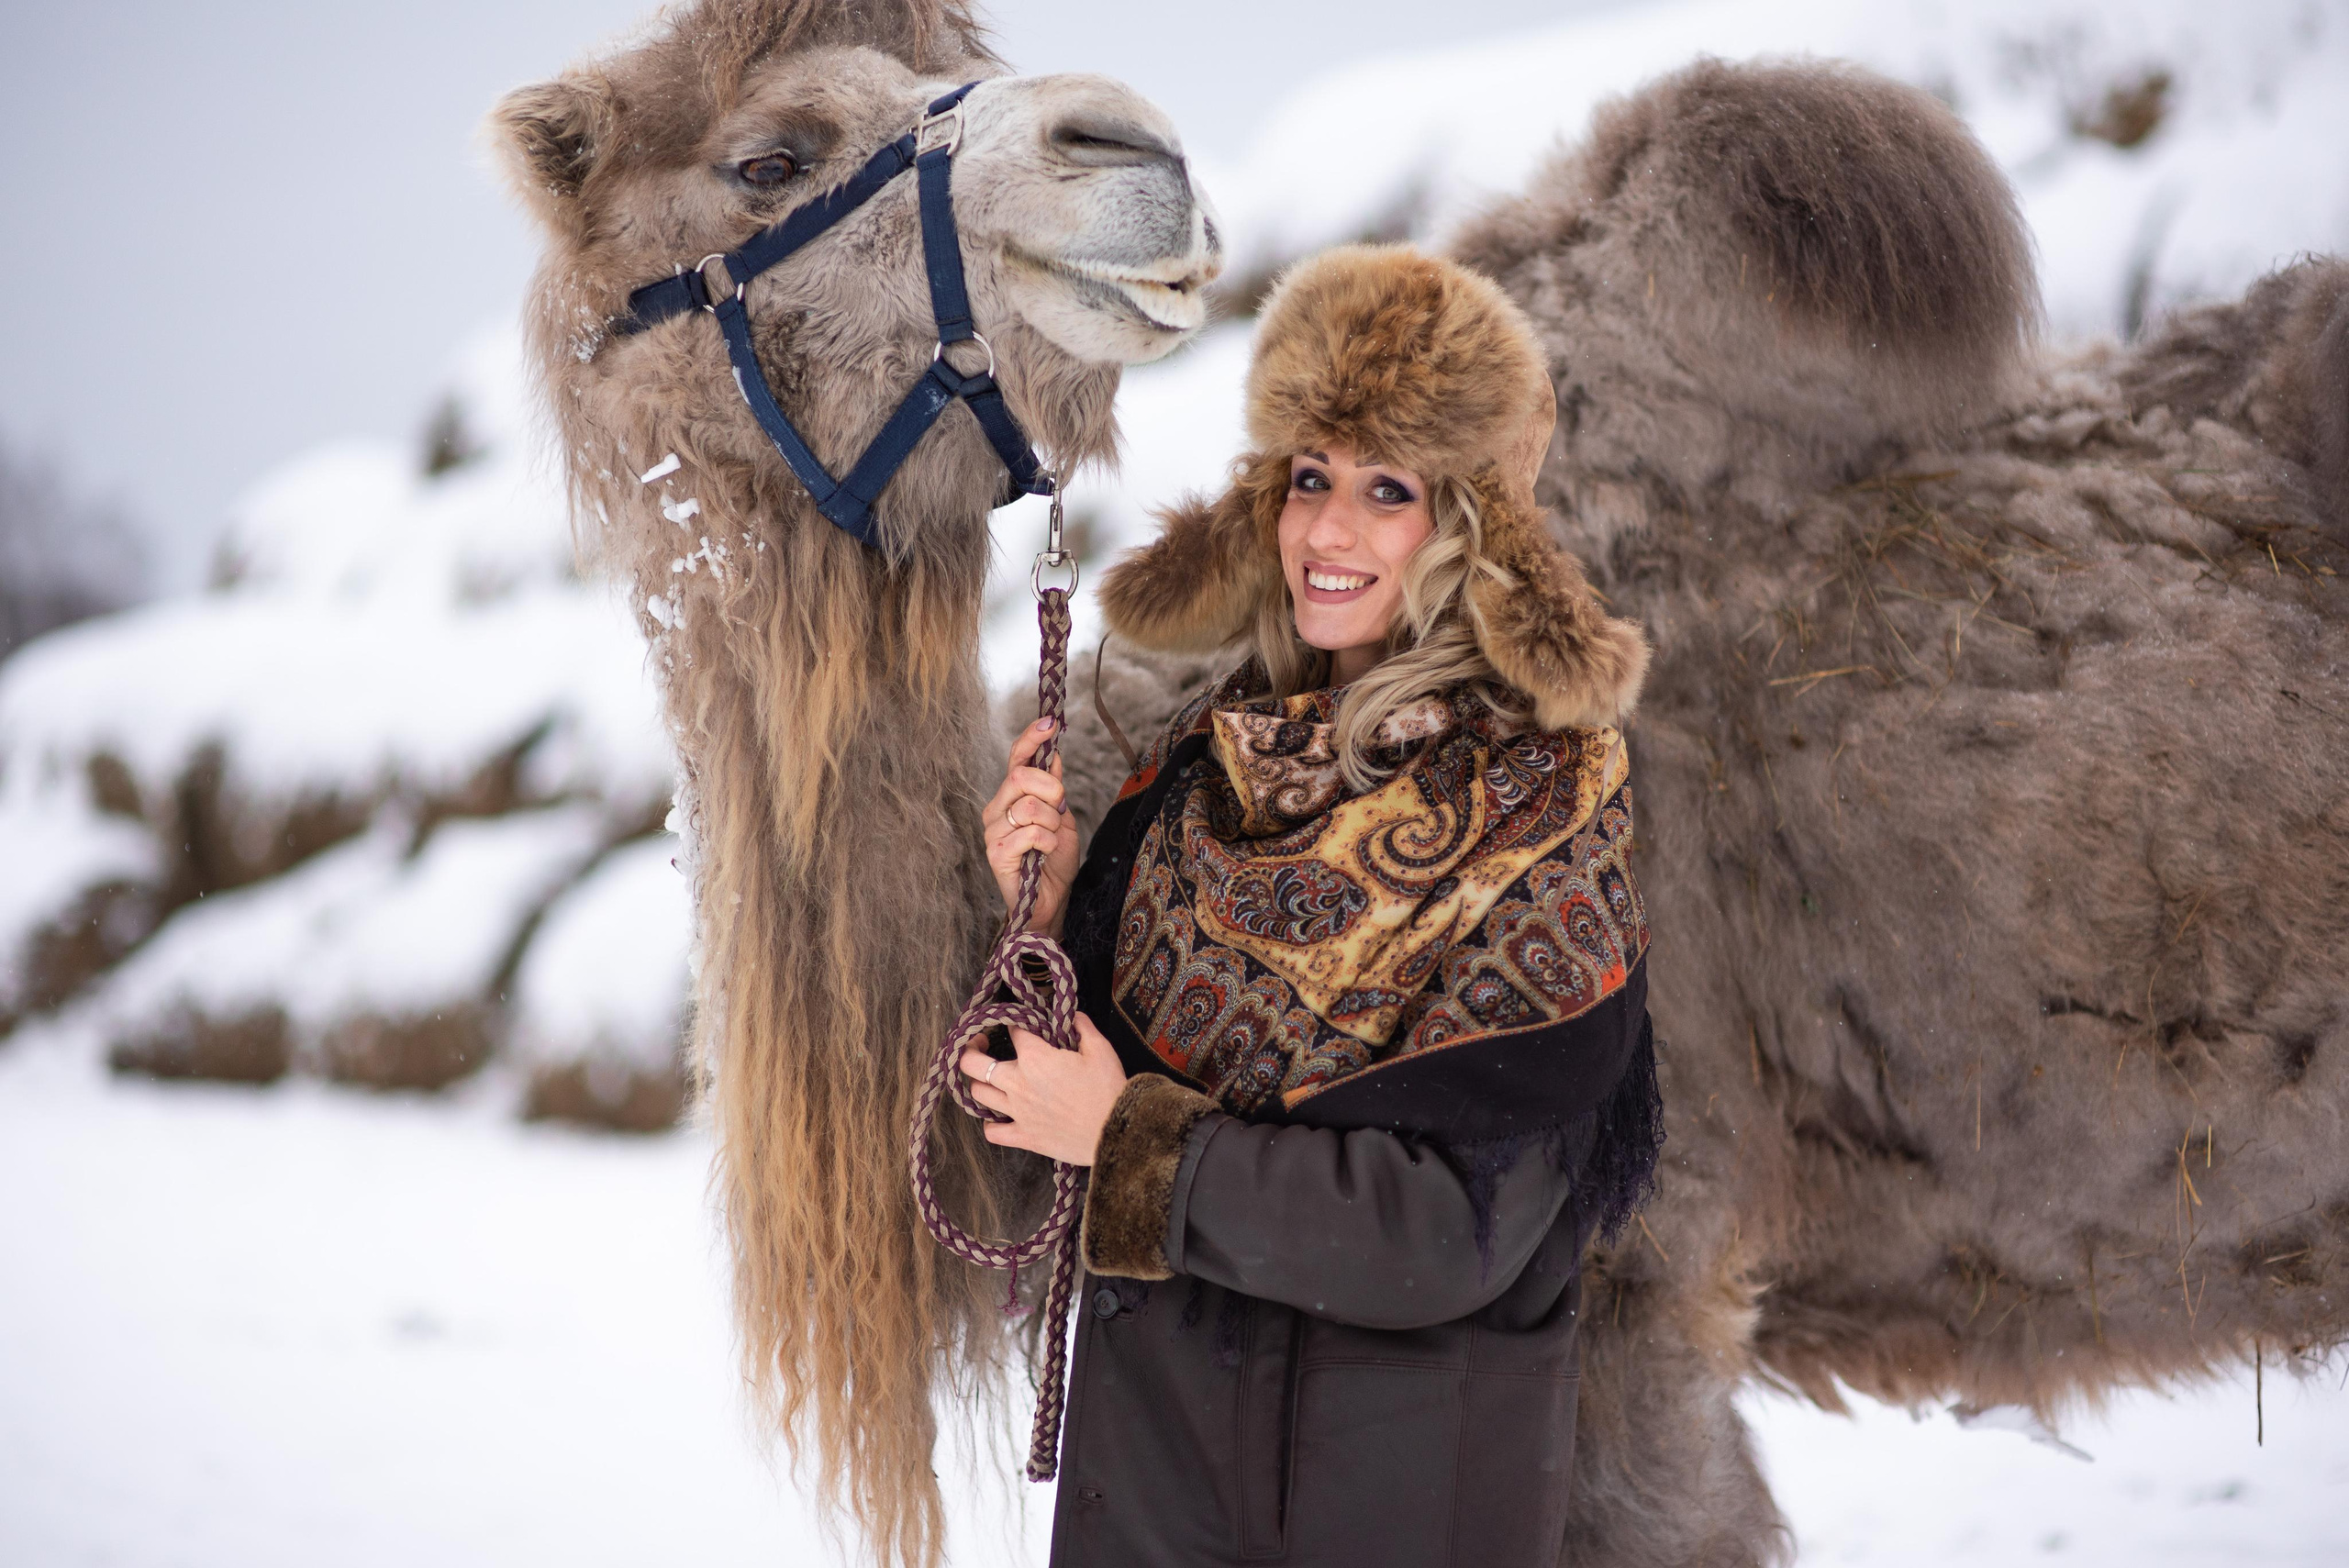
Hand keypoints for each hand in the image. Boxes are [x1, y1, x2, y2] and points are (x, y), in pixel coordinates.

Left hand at [957, 1011, 1128, 1165]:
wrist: (1115, 1131)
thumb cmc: (1108, 1089)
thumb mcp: (1101, 1049)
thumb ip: (1083, 1028)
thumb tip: (1074, 1016)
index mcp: (1035, 1058)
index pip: (1013, 1031)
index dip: (1015, 1023)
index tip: (1020, 1024)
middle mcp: (1018, 1083)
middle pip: (973, 1064)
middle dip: (971, 1049)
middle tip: (978, 1043)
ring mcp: (1017, 1112)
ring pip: (978, 1094)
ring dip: (979, 1083)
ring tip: (986, 1078)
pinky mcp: (1024, 1137)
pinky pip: (992, 1132)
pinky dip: (991, 1124)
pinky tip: (998, 1116)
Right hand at [981, 717, 1079, 938]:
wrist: (1050, 902)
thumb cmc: (1053, 862)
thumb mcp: (1062, 818)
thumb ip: (1055, 789)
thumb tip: (1054, 754)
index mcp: (1010, 797)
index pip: (1016, 758)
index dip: (1031, 738)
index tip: (1050, 722)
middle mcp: (996, 809)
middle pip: (1022, 775)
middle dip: (1051, 790)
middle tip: (1059, 812)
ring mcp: (992, 830)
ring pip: (1030, 805)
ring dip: (1052, 823)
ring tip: (1049, 841)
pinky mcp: (995, 853)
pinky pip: (1031, 832)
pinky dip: (1048, 842)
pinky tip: (1043, 856)